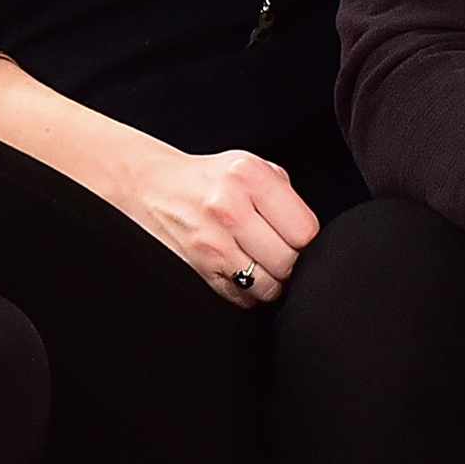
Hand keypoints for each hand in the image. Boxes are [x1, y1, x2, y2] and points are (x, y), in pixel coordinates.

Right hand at [117, 145, 320, 308]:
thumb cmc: (211, 178)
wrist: (154, 187)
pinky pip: (242, 297)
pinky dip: (249, 291)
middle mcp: (230, 208)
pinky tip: (243, 270)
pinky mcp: (200, 268)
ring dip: (271, 280)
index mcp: (249, 176)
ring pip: (267, 286)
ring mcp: (212, 242)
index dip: (307, 238)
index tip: (296, 235)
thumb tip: (310, 235)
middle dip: (290, 260)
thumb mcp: (251, 166)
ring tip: (263, 261)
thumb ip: (284, 194)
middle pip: (288, 261)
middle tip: (280, 249)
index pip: (304, 229)